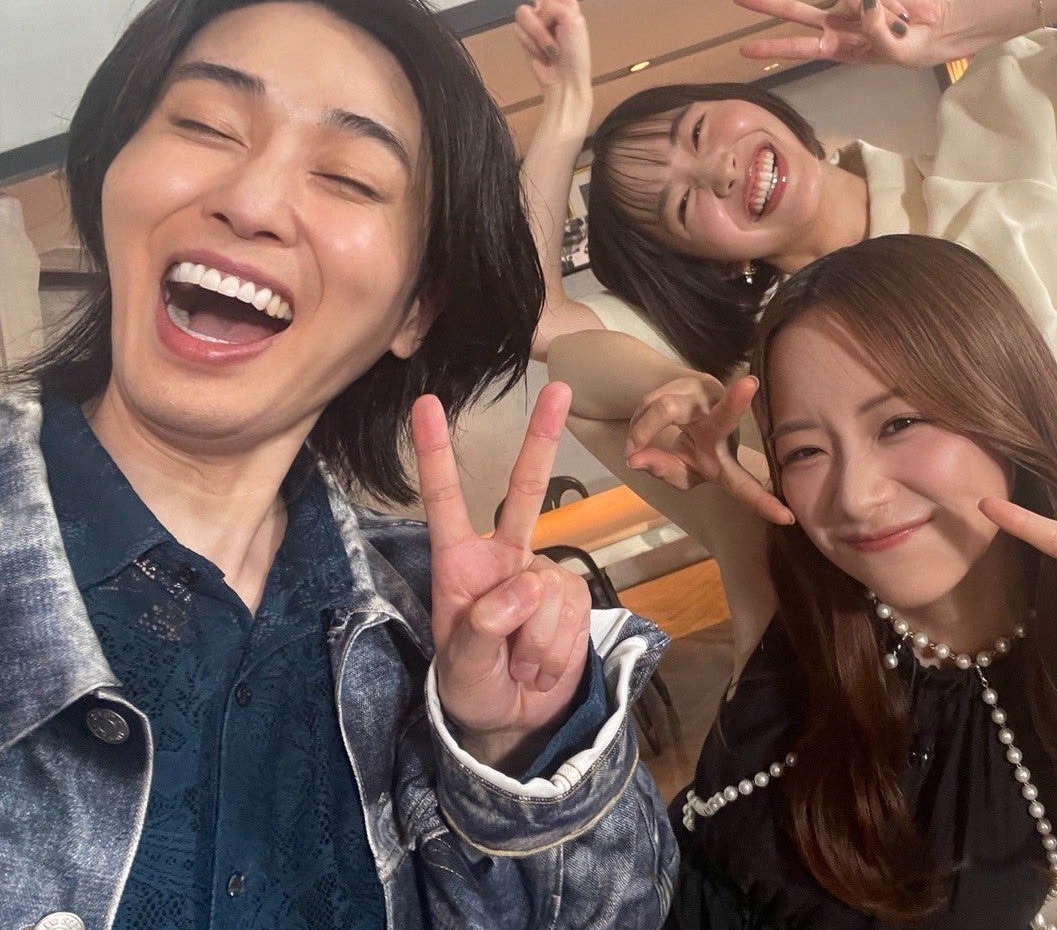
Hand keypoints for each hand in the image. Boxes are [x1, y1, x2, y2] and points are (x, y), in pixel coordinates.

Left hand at [412, 385, 592, 770]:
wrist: (513, 722)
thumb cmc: (471, 688)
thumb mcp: (460, 667)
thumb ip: (484, 626)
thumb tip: (526, 583)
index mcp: (459, 565)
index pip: (445, 503)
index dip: (436, 455)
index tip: (426, 403)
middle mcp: (503, 558)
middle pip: (525, 490)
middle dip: (543, 438)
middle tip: (562, 389)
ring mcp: (542, 574)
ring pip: (546, 592)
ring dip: (532, 644)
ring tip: (517, 667)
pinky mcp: (574, 598)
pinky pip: (568, 616)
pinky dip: (552, 651)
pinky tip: (539, 666)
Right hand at [478, 0, 591, 93]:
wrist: (564, 85)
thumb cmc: (577, 57)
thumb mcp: (575, 27)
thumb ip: (559, 9)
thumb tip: (544, 8)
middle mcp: (546, 2)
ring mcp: (533, 17)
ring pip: (522, 13)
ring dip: (539, 34)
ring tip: (554, 49)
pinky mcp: (522, 33)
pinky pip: (518, 30)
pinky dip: (532, 43)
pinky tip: (543, 54)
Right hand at [625, 374, 793, 524]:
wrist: (679, 407)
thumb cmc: (689, 449)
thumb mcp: (678, 471)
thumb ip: (663, 470)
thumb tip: (636, 458)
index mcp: (724, 459)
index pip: (743, 485)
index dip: (762, 502)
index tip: (787, 518)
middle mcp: (721, 425)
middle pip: (723, 417)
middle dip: (734, 404)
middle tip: (749, 384)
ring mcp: (707, 396)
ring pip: (665, 409)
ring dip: (642, 429)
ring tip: (630, 449)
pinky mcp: (692, 377)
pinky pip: (651, 401)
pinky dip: (637, 422)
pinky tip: (637, 431)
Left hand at [732, 0, 950, 67]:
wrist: (932, 33)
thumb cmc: (909, 50)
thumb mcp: (891, 51)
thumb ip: (874, 29)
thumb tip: (862, 3)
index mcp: (836, 49)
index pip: (799, 47)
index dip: (773, 47)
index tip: (745, 49)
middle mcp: (837, 26)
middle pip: (796, 11)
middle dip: (766, 4)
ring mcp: (850, 7)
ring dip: (878, 13)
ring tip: (898, 26)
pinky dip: (889, 3)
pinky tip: (901, 14)